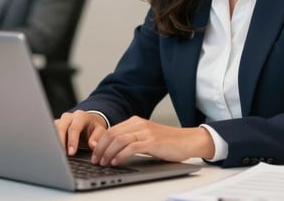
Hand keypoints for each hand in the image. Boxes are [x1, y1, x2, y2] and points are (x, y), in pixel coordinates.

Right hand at [55, 110, 107, 155]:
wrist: (88, 124)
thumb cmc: (93, 129)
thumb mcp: (100, 132)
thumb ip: (98, 137)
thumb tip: (93, 145)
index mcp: (81, 116)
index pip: (74, 127)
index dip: (72, 141)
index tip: (72, 152)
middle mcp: (69, 117)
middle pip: (61, 127)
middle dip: (61, 142)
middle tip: (62, 154)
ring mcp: (60, 121)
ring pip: (53, 129)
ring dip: (54, 142)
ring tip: (57, 154)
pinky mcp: (55, 126)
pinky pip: (50, 132)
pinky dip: (51, 142)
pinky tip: (53, 150)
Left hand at [90, 116, 213, 165]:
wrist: (188, 140)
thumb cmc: (168, 142)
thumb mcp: (147, 137)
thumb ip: (132, 139)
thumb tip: (113, 149)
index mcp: (136, 122)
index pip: (111, 130)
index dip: (100, 143)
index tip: (94, 154)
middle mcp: (139, 124)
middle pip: (112, 134)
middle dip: (100, 148)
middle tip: (96, 160)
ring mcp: (146, 132)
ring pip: (119, 140)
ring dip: (108, 152)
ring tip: (103, 162)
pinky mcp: (152, 142)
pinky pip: (131, 147)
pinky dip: (121, 155)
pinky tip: (116, 162)